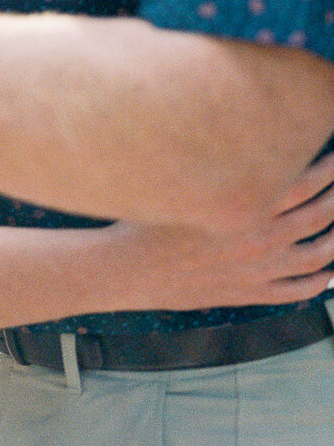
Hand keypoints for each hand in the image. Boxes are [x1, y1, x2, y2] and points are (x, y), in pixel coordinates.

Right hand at [115, 150, 333, 309]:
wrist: (131, 269)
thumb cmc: (151, 219)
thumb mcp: (183, 184)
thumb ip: (218, 171)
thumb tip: (246, 151)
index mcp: (242, 203)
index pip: (302, 181)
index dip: (326, 168)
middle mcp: (258, 236)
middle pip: (317, 215)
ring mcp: (258, 269)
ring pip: (317, 256)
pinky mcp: (250, 294)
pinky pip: (298, 290)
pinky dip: (320, 282)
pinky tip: (327, 273)